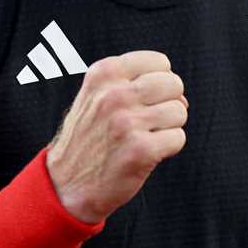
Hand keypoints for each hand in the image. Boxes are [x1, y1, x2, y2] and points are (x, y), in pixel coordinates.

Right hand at [45, 51, 187, 223]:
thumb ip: (136, 84)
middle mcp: (114, 94)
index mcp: (104, 73)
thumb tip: (182, 97)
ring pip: (179, 111)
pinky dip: (168, 148)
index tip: (142, 100)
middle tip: (145, 122)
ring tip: (143, 137)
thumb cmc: (90, 137)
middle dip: (168, 103)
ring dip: (168, 127)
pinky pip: (178, 138)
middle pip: (173, 84)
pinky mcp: (140, 150)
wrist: (65, 185)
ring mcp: (127, 122)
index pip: (160, 62)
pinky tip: (146, 154)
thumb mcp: (98, 95)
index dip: (159, 82)